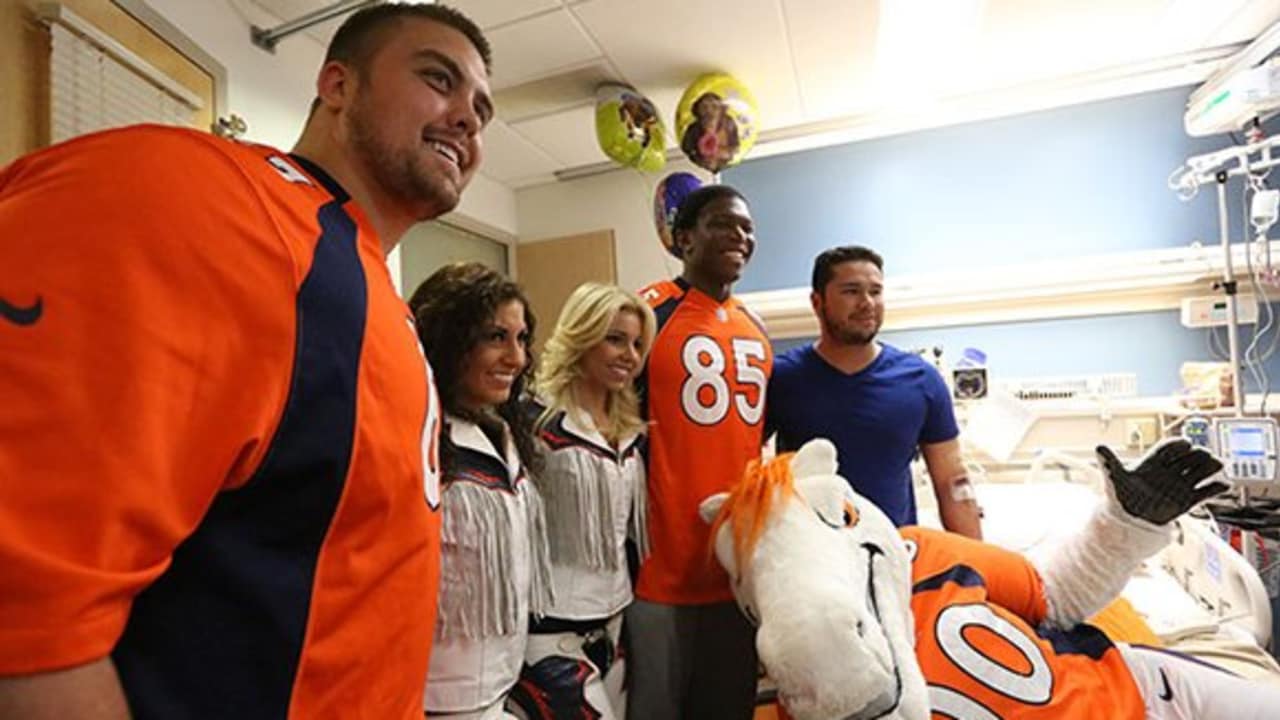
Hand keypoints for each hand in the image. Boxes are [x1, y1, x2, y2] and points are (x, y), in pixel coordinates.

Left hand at [1096, 440, 1228, 525]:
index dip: (1177, 446)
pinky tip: (1223, 485)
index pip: (1167, 449)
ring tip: (1218, 464)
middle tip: (1204, 453)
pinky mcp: (1186, 500)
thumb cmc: (1121, 496)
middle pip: (1186, 458)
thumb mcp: (1115, 478)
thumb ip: (1110, 464)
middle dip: (1196, 455)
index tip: (1185, 443)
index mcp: (1152, 463)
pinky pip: (1203, 493)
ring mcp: (1178, 485)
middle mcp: (1168, 472)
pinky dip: (1214, 489)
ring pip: (1198, 472)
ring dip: (1209, 467)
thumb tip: (1099, 447)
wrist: (1128, 519)